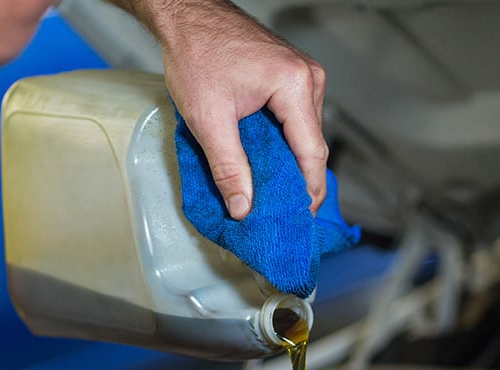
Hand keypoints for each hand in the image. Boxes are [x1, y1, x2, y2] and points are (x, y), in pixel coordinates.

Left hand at [124, 0, 328, 218]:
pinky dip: (281, 144)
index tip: (298, 220)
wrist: (186, 15)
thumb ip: (228, 168)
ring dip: (287, 164)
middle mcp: (308, 79)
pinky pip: (294, 121)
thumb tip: (243, 208)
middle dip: (296, 182)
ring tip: (268, 193)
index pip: (312, 153)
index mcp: (296, 86)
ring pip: (303, 135)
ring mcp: (303, 77)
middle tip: (279, 214)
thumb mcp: (208, 119)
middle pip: (311, 146)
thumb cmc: (196, 52)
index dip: (307, 192)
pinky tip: (264, 163)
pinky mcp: (291, 78)